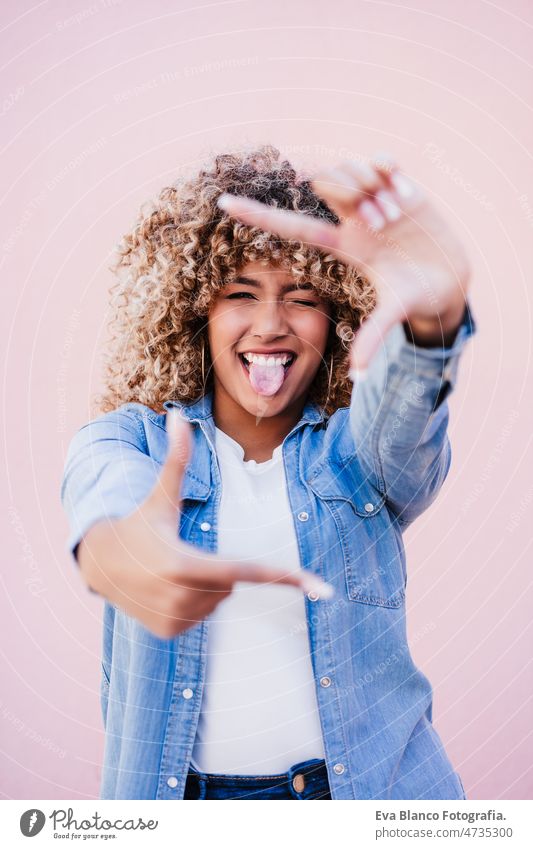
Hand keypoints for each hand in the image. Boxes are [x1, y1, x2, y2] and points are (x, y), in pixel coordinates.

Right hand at [78, 411, 331, 637]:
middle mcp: (182, 598)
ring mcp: (175, 620)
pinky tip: (164, 590)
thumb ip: (176, 458)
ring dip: (204, 586)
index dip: (286, 577)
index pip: (247, 572)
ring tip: (170, 570)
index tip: (322, 588)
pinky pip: (201, 616)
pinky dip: (190, 603)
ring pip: (217, 601)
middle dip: (216, 569)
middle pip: (230, 585)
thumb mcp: (161, 495)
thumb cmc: (140, 524)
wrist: (100, 564)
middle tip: (181, 554)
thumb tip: (178, 415)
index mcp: (185, 565)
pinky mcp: (169, 633)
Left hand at [217, 153, 470, 370]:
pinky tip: (405, 194)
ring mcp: (375, 200)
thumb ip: (373, 337)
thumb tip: (358, 376)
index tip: (221, 203)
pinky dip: (389, 171)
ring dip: (373, 187)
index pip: (289, 226)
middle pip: (324, 183)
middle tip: (382, 222)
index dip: (256, 215)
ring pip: (352, 167)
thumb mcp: (393, 313)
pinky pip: (382, 160)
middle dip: (348, 192)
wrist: (450, 280)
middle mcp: (353, 219)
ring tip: (399, 213)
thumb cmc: (415, 298)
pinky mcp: (401, 185)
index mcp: (343, 245)